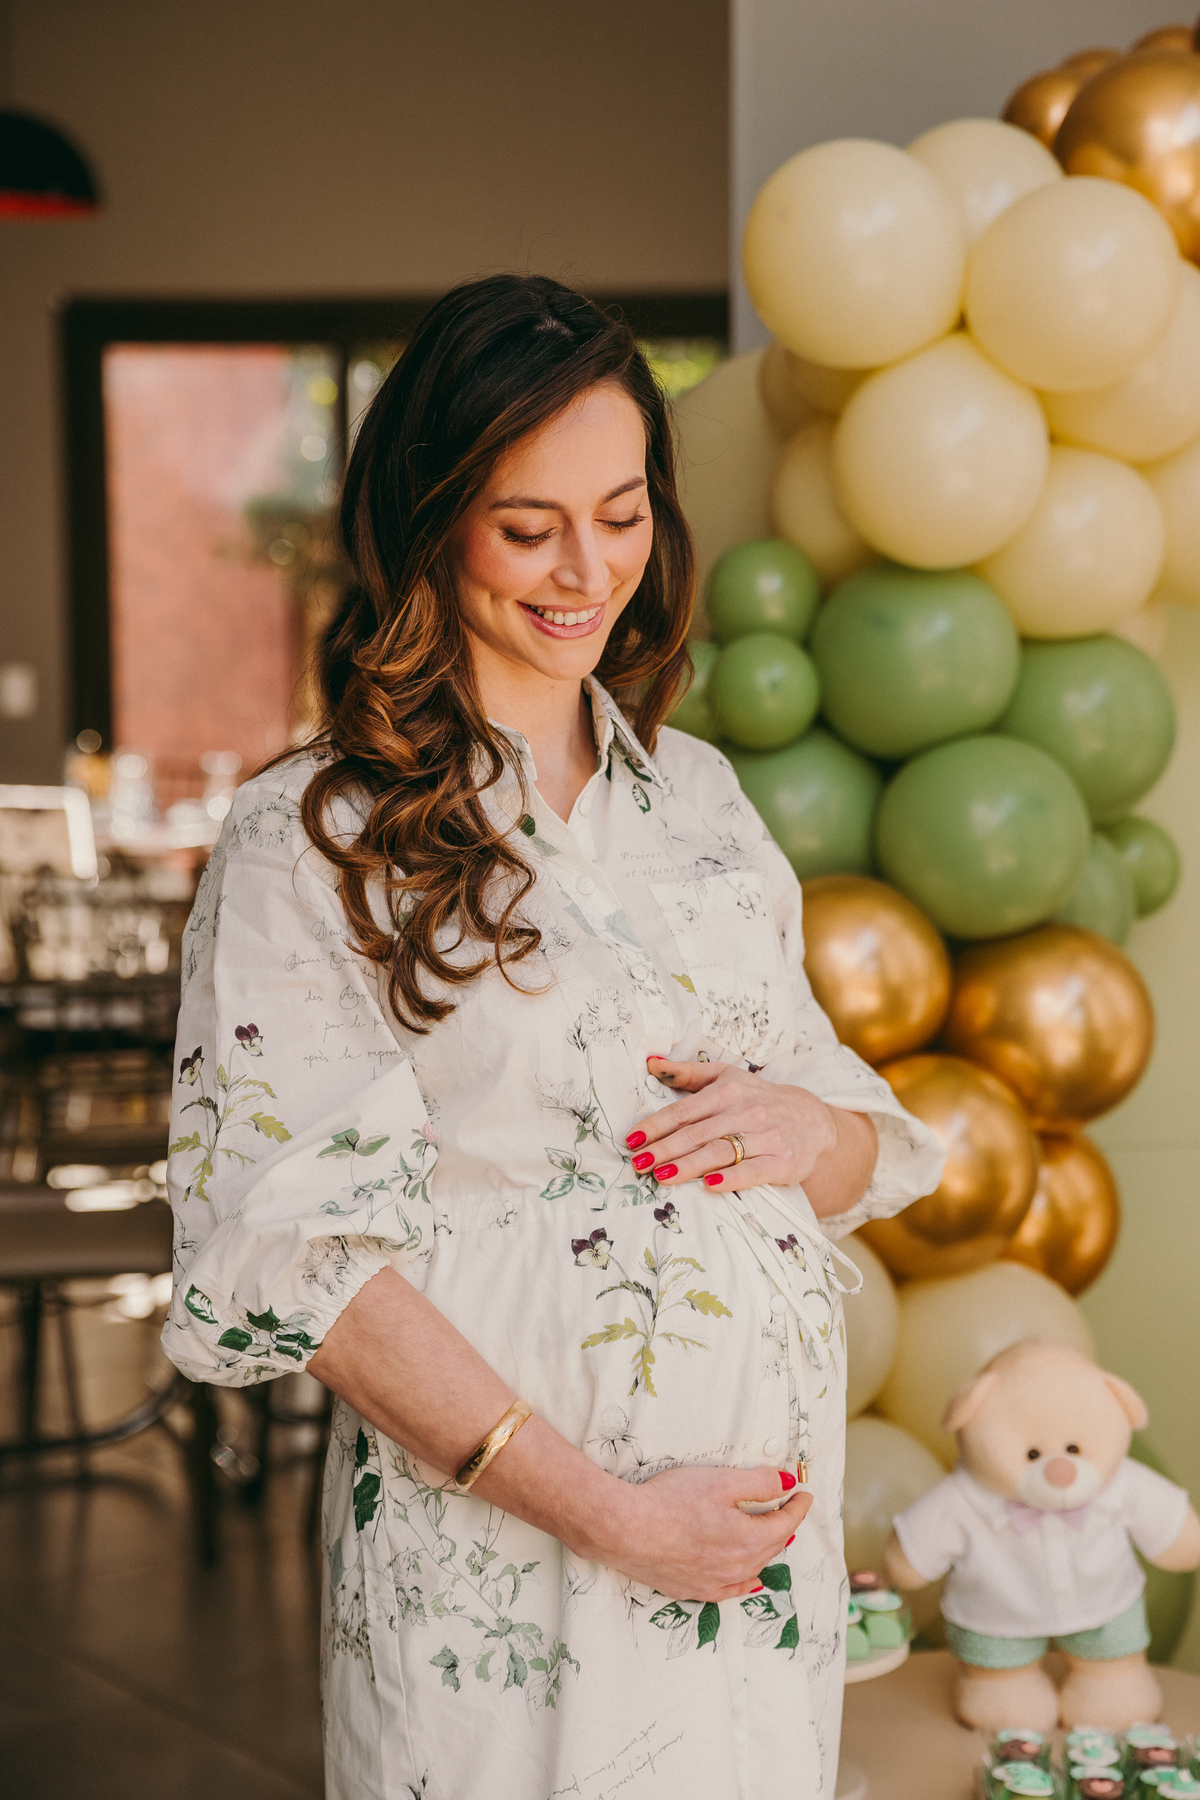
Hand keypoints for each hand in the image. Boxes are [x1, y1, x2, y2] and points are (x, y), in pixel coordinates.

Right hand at [594, 1463, 812, 1600]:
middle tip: (790, 1509)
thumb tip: (788, 1483)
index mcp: (748, 1540)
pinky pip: (730, 1590)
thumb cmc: (671, 1501)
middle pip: (771, 1546)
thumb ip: (759, 1483)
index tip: (804, 1494)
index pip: (784, 1523)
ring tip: (775, 1538)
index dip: (797, 1507)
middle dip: (785, 1526)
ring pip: (753, 1568)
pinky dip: (746, 1582)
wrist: (626, 1529)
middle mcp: (736, 1567)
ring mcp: (713, 1582)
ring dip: (767, 1551)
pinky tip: (750, 1581)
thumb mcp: (721, 1481)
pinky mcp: (690, 1589)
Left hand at [626, 1056, 836, 1192]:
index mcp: (727, 1092)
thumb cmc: (758, 1098)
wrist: (811, 1119)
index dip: (656, 1126)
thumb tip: (650, 1061)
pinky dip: (731, 1178)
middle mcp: (745, 1112)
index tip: (633, 1140)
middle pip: (697, 1133)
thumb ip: (687, 1072)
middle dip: (665, 1149)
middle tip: (638, 1164)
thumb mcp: (726, 1077)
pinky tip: (709, 1186)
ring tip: (662, 1176)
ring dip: (689, 1165)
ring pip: (720, 1152)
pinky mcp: (782, 1161)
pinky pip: (753, 1171)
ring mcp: (765, 1137)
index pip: (684, 1111)